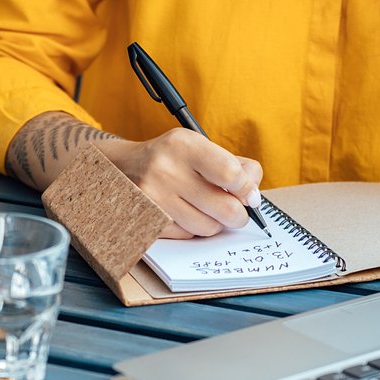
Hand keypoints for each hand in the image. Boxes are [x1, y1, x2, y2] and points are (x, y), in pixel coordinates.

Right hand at [97, 129, 263, 238]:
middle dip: (239, 214)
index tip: (250, 195)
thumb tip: (254, 196)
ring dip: (215, 222)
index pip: (230, 174)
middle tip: (236, 211)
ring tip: (207, 208)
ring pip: (209, 226)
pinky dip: (194, 228)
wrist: (125, 167)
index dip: (247, 189)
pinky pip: (188, 235)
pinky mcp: (147, 219)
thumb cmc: (174, 158)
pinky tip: (186, 213)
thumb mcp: (201, 147)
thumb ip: (236, 166)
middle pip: (226, 208)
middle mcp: (166, 170)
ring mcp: (154, 198)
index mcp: (183, 145)